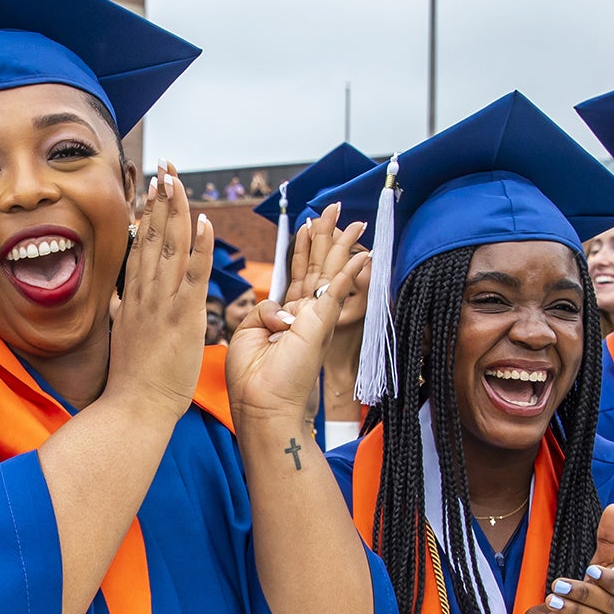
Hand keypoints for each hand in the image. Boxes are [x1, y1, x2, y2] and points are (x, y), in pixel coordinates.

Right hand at [106, 163, 210, 422]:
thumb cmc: (132, 379)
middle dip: (159, 200)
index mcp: (132, 297)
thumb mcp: (120, 336)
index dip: (146, 214)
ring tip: (177, 180)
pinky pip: (193, 275)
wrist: (134, 407)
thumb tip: (115, 296)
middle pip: (153, 237)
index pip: (141, 246)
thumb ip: (119, 311)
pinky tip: (204, 222)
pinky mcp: (182, 316)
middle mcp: (144, 293)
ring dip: (175, 211)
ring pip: (170, 247)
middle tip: (164, 168)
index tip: (150, 188)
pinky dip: (199, 247)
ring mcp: (162, 302)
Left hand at [225, 206, 368, 427]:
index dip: (301, 249)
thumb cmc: (253, 378)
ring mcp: (317, 318)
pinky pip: (337, 289)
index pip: (297, 275)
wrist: (262, 404)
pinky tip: (364, 253)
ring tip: (349, 219)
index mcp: (289, 317)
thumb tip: (284, 309)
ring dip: (340, 243)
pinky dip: (350, 270)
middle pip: (317, 266)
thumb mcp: (250, 331)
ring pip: (329, 270)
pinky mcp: (321, 322)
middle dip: (325, 236)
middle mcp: (307, 315)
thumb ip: (266, 309)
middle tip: (333, 209)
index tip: (306, 227)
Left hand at [545, 506, 613, 613]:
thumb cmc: (608, 599)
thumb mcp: (608, 571)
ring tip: (552, 603)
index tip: (589, 571)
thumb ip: (611, 541)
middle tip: (556, 586)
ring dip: (575, 613)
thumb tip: (613, 507)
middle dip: (582, 594)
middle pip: (611, 605)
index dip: (611, 580)